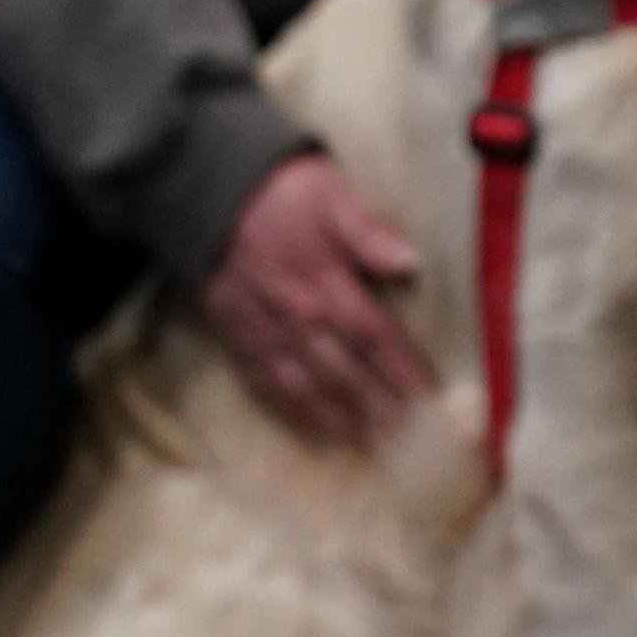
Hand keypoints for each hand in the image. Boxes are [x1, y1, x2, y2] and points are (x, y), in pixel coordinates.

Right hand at [201, 153, 431, 447]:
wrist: (205, 189)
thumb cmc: (280, 191)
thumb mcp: (331, 194)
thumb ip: (370, 231)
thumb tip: (410, 263)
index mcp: (328, 283)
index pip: (377, 338)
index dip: (404, 371)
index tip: (431, 401)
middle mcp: (299, 317)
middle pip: (346, 372)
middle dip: (378, 408)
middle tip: (408, 442)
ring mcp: (265, 331)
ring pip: (307, 386)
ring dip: (339, 419)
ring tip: (368, 447)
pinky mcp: (237, 335)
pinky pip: (267, 382)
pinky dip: (293, 408)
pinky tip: (313, 426)